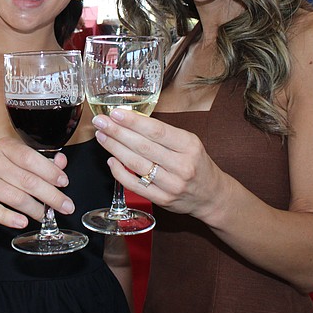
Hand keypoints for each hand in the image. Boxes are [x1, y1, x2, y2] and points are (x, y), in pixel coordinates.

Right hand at [0, 136, 74, 229]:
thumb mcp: (13, 161)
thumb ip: (39, 161)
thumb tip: (62, 162)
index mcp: (4, 146)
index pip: (30, 158)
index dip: (50, 171)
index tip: (64, 182)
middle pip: (27, 180)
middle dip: (51, 195)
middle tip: (66, 206)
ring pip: (16, 197)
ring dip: (36, 209)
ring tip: (46, 216)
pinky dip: (11, 218)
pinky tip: (24, 222)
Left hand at [92, 108, 215, 219]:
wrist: (212, 195)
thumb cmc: (196, 163)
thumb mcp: (189, 142)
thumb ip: (164, 133)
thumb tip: (131, 119)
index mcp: (189, 146)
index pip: (157, 131)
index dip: (134, 122)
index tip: (116, 113)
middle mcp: (181, 165)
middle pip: (143, 147)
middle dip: (117, 132)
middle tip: (101, 122)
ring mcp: (172, 185)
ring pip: (136, 164)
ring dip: (115, 148)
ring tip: (102, 136)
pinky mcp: (163, 200)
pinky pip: (135, 185)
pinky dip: (119, 172)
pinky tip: (111, 159)